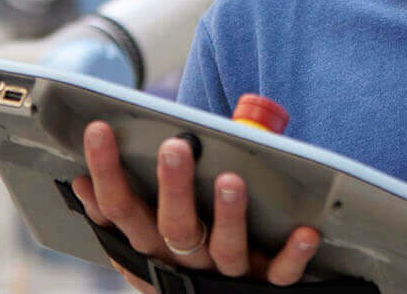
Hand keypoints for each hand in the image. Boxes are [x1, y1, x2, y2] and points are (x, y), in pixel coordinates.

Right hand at [70, 120, 322, 290]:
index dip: (106, 173)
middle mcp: (182, 261)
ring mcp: (223, 276)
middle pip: (172, 226)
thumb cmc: (194, 241)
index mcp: (151, 241)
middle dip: (173, 187)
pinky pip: (279, 274)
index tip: (99, 129)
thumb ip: (160, 181)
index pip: (120, 208)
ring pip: (224, 248)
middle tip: (174, 147)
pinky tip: (307, 232)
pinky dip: (293, 255)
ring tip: (232, 180)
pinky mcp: (262, 286)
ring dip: (229, 215)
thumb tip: (159, 130)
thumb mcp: (165, 216)